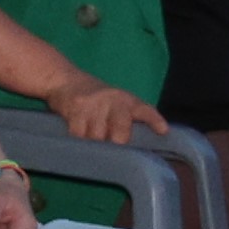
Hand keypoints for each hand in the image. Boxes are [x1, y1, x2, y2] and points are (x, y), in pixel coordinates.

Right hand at [46, 79, 165, 145]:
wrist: (65, 80)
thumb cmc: (97, 99)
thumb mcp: (117, 103)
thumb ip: (130, 119)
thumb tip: (144, 145)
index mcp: (127, 101)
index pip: (145, 110)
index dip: (154, 121)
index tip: (163, 131)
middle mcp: (113, 101)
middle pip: (120, 133)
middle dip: (117, 144)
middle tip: (113, 148)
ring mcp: (94, 105)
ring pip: (98, 138)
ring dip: (95, 144)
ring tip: (92, 141)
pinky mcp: (76, 110)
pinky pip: (79, 136)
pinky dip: (79, 141)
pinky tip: (79, 137)